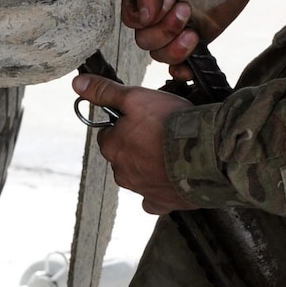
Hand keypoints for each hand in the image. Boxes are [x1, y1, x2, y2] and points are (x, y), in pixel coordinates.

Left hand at [71, 74, 195, 213]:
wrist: (207, 153)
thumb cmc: (172, 123)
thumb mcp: (135, 98)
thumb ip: (106, 92)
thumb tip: (78, 84)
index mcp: (113, 147)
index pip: (108, 133)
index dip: (125, 123)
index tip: (143, 118)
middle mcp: (122, 172)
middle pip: (123, 155)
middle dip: (136, 145)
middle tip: (160, 132)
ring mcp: (142, 190)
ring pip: (138, 175)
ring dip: (149, 165)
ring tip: (172, 151)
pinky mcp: (162, 202)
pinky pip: (154, 198)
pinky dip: (159, 189)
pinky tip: (171, 178)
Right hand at [123, 0, 263, 80]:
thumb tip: (143, 17)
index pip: (131, 18)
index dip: (146, 17)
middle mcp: (159, 11)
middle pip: (144, 40)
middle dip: (165, 29)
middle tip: (186, 7)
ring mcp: (178, 26)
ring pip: (160, 54)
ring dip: (175, 48)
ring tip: (194, 30)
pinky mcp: (198, 37)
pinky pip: (181, 64)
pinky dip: (182, 69)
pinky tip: (191, 63)